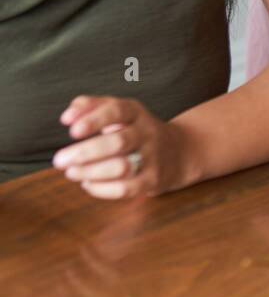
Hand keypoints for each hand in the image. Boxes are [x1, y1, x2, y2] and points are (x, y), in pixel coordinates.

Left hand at [53, 95, 193, 198]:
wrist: (180, 152)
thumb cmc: (137, 130)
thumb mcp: (119, 111)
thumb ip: (91, 106)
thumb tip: (67, 117)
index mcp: (135, 112)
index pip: (115, 111)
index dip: (93, 120)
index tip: (71, 130)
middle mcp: (146, 133)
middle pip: (116, 142)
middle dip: (84, 153)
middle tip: (60, 161)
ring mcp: (152, 159)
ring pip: (121, 167)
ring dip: (92, 172)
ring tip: (72, 173)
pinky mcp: (153, 181)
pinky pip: (127, 188)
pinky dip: (103, 189)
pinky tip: (88, 185)